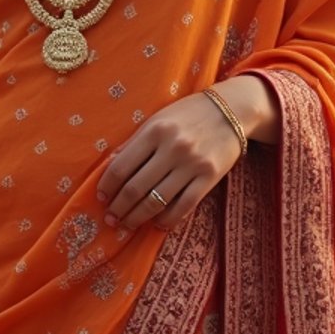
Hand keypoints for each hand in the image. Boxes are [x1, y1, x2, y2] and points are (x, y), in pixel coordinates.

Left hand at [96, 90, 246, 233]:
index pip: (121, 166)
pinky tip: (157, 223)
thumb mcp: (158, 119)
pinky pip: (183, 207)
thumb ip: (135, 142)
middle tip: (111, 219)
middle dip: (119, 208)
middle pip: (136, 188)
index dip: (107, 186)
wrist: (232, 109)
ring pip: (157, 201)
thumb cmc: (188, 114)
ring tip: (128, 224)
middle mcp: (172, 148)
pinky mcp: (209, 178)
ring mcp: (192, 164)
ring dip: (137, 217)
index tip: (101, 198)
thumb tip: (110, 167)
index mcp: (154, 130)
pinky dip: (167, 220)